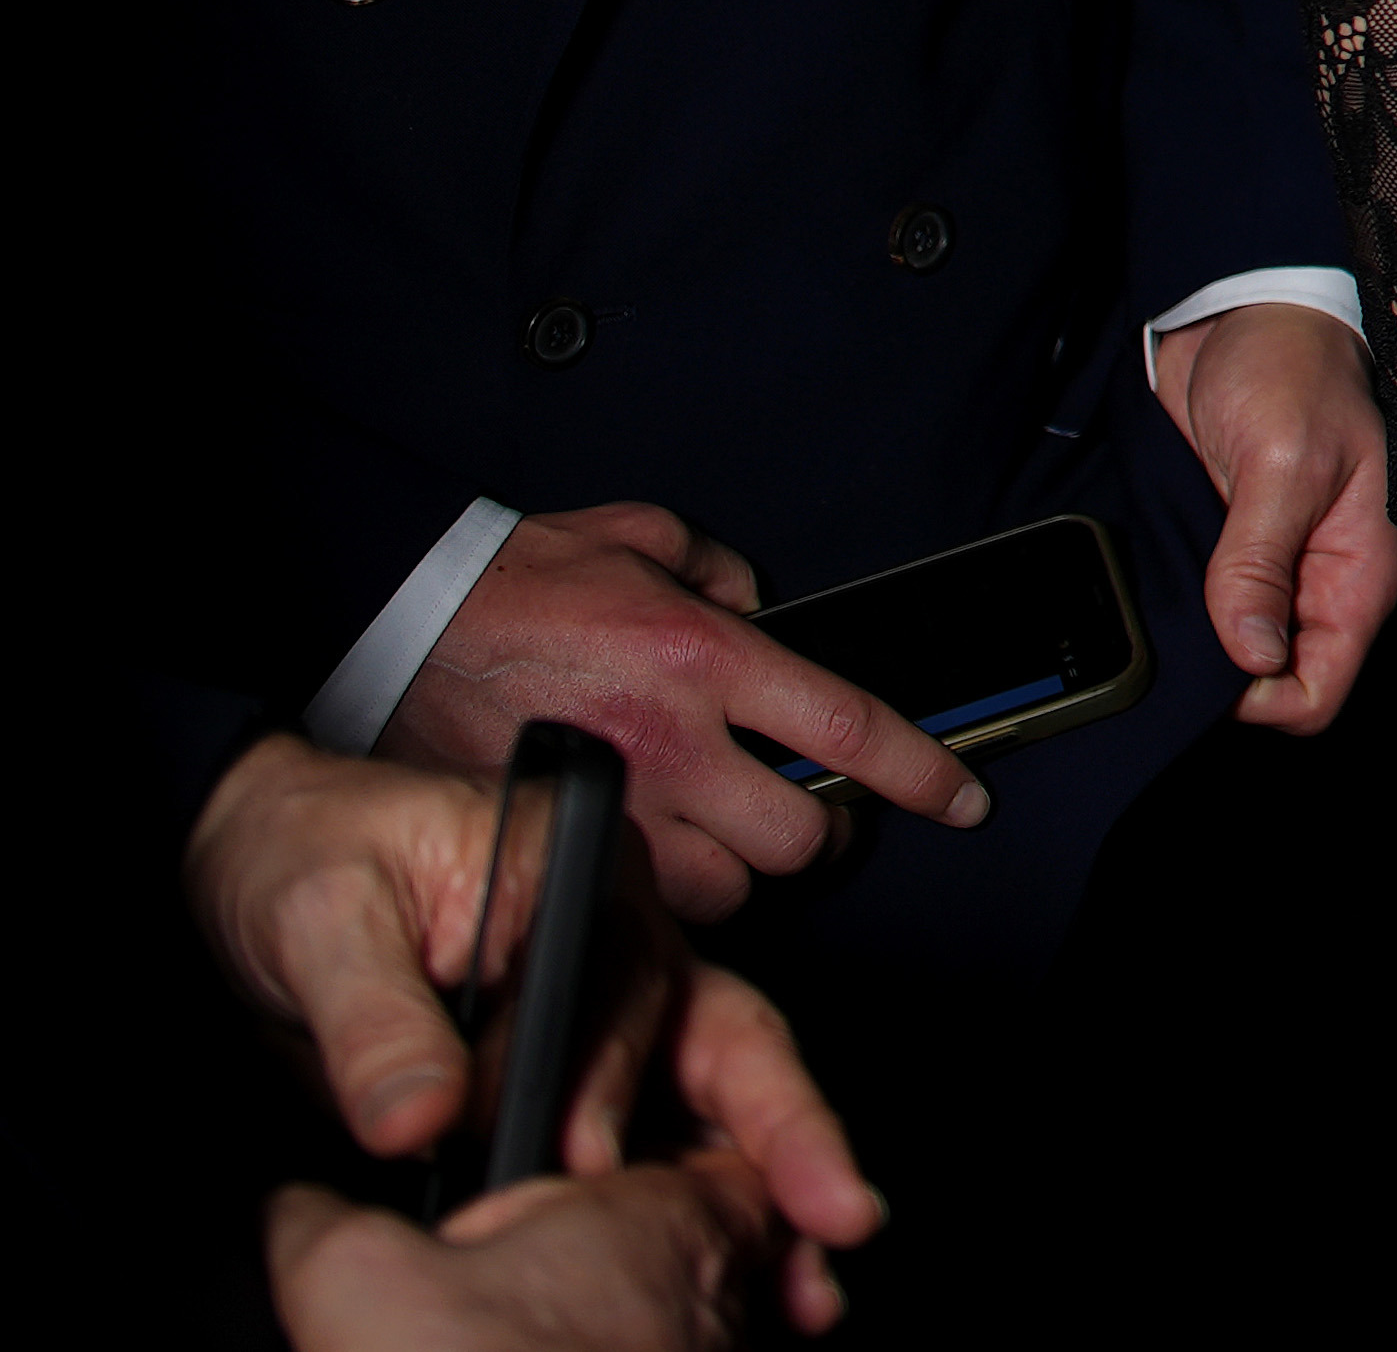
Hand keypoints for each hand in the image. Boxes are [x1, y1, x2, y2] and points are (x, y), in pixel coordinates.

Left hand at [194, 737, 879, 1327]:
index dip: (623, 1078)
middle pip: (726, 1036)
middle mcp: (618, 938)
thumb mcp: (323, 925)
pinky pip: (659, 1135)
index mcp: (577, 874)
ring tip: (802, 1269)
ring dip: (764, 1181)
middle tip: (828, 1215)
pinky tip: (732, 1259)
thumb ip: (374, 1025)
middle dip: (788, 1133)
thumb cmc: (305, 857)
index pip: (632, 980)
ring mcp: (610, 1007)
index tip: (592, 1159)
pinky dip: (695, 1202)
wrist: (262, 869)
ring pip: (716, 1094)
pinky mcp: (582, 1069)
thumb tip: (419, 1119)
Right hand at [377, 507, 981, 920]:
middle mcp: (669, 741)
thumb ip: (717, 569)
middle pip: (796, 839)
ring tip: (729, 836)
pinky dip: (661, 893)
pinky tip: (656, 856)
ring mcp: (611, 802)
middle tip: (810, 817)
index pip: (847, 731)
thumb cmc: (512, 578)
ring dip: (741, 873)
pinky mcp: (555, 839)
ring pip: (724, 890)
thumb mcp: (640, 537)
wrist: (394, 619)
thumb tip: (756, 601)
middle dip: (820, 837)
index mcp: (703, 658)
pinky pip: (637, 902)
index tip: (959, 799)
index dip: (921, 775)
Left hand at [1149, 302, 1396, 735]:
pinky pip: (1202, 612)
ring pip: (1230, 655)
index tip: (1212, 664)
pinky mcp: (1226, 553)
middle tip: (1174, 631)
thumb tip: (1250, 660)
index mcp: (1357, 572)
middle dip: (1220, 677)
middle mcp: (1317, 584)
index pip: (1320, 691)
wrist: (1239, 312)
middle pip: (1272, 683)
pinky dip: (1174, 613)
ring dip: (1191, 644)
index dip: (1263, 699)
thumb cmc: (1288, 368)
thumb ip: (1260, 563)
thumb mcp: (1281, 463)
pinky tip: (1149, 588)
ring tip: (1155, 605)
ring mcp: (1270, 571)